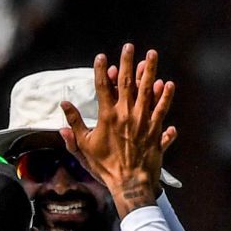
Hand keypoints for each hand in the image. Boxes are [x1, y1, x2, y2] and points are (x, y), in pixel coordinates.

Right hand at [59, 43, 175, 213]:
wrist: (129, 183)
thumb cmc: (104, 167)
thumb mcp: (83, 148)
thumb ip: (74, 126)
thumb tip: (63, 106)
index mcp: (107, 117)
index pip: (102, 88)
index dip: (101, 71)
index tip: (101, 56)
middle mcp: (126, 115)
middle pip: (126, 83)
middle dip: (127, 62)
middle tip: (129, 46)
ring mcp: (143, 120)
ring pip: (147, 90)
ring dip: (149, 71)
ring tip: (151, 54)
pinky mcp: (156, 129)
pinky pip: (162, 108)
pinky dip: (166, 96)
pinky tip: (167, 83)